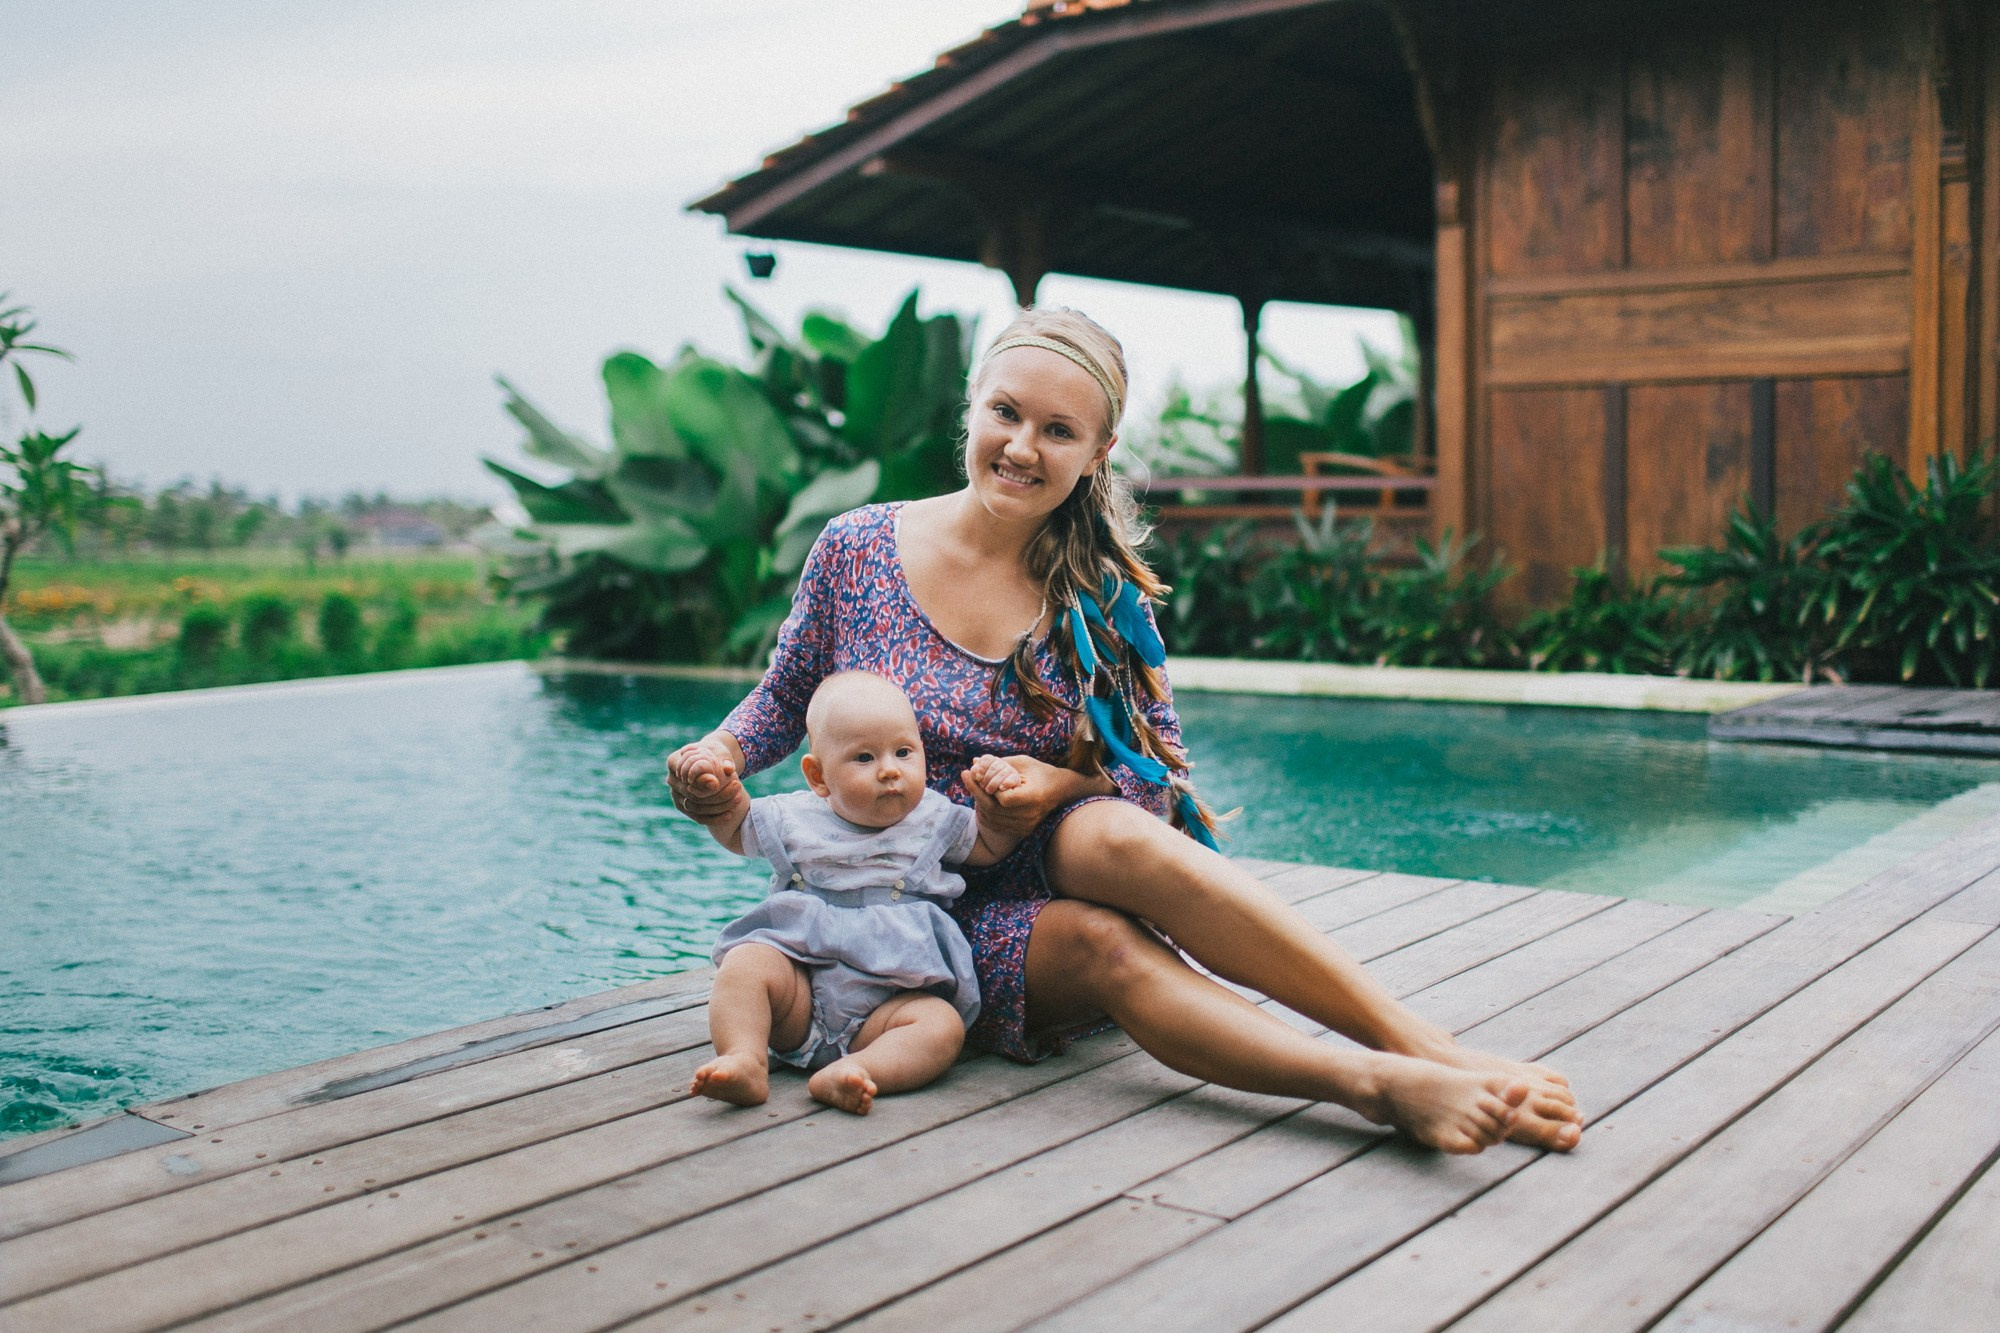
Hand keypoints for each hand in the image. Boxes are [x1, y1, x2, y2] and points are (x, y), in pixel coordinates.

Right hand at [666, 741, 741, 820]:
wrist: (712, 760)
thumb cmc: (715, 754)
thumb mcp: (721, 754)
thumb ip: (725, 761)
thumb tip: (728, 770)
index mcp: (674, 761)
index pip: (688, 776)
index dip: (704, 782)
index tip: (725, 783)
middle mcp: (672, 779)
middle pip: (693, 795)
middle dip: (718, 796)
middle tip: (738, 791)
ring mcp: (675, 794)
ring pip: (695, 808)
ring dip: (718, 808)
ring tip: (738, 800)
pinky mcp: (683, 806)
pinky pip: (697, 817)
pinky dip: (713, 818)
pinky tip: (729, 815)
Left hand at [959, 753, 1074, 839]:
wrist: (1061, 791)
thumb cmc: (1041, 772)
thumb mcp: (1023, 763)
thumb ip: (999, 763)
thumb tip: (974, 761)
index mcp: (1034, 797)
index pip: (1004, 798)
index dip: (990, 787)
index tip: (979, 774)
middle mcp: (1030, 815)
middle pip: (994, 809)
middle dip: (975, 791)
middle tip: (966, 775)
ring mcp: (1026, 826)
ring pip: (992, 819)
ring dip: (978, 802)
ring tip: (972, 786)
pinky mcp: (1022, 831)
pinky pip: (997, 825)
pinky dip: (985, 813)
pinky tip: (981, 800)